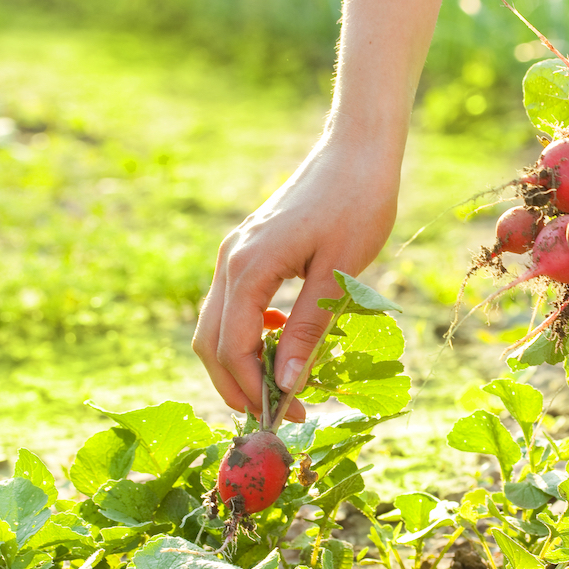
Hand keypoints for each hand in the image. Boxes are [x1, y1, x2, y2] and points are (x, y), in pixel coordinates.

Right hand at [193, 133, 399, 421]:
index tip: (286, 418)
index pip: (234, 347)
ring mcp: (235, 253)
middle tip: (277, 415)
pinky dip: (248, 333)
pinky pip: (233, 304)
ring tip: (280, 386)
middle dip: (237, 385)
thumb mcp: (339, 274)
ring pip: (216, 325)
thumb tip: (286, 385)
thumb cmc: (358, 204)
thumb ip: (308, 329)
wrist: (357, 150)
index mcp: (249, 268)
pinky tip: (283, 339)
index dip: (254, 390)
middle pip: (211, 342)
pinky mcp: (248, 250)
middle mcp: (231, 261)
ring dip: (240, 362)